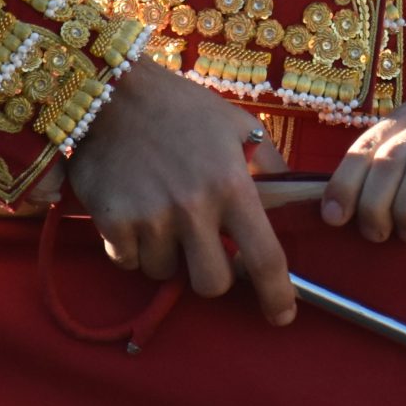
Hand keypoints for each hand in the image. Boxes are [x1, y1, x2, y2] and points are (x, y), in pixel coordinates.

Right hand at [63, 60, 296, 324]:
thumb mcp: (237, 125)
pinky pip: (128, 260)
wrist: (113, 91)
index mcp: (232, 185)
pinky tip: (132, 211)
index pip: (264, 257)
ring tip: (161, 215)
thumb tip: (293, 196)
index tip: (282, 315)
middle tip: (203, 251)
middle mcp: (194, 207)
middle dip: (211, 276)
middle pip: (211, 284)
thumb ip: (268, 165)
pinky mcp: (113, 221)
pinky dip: (130, 247)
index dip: (277, 295)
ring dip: (166, 255)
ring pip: (164, 272)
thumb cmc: (181, 107)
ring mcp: (151, 217)